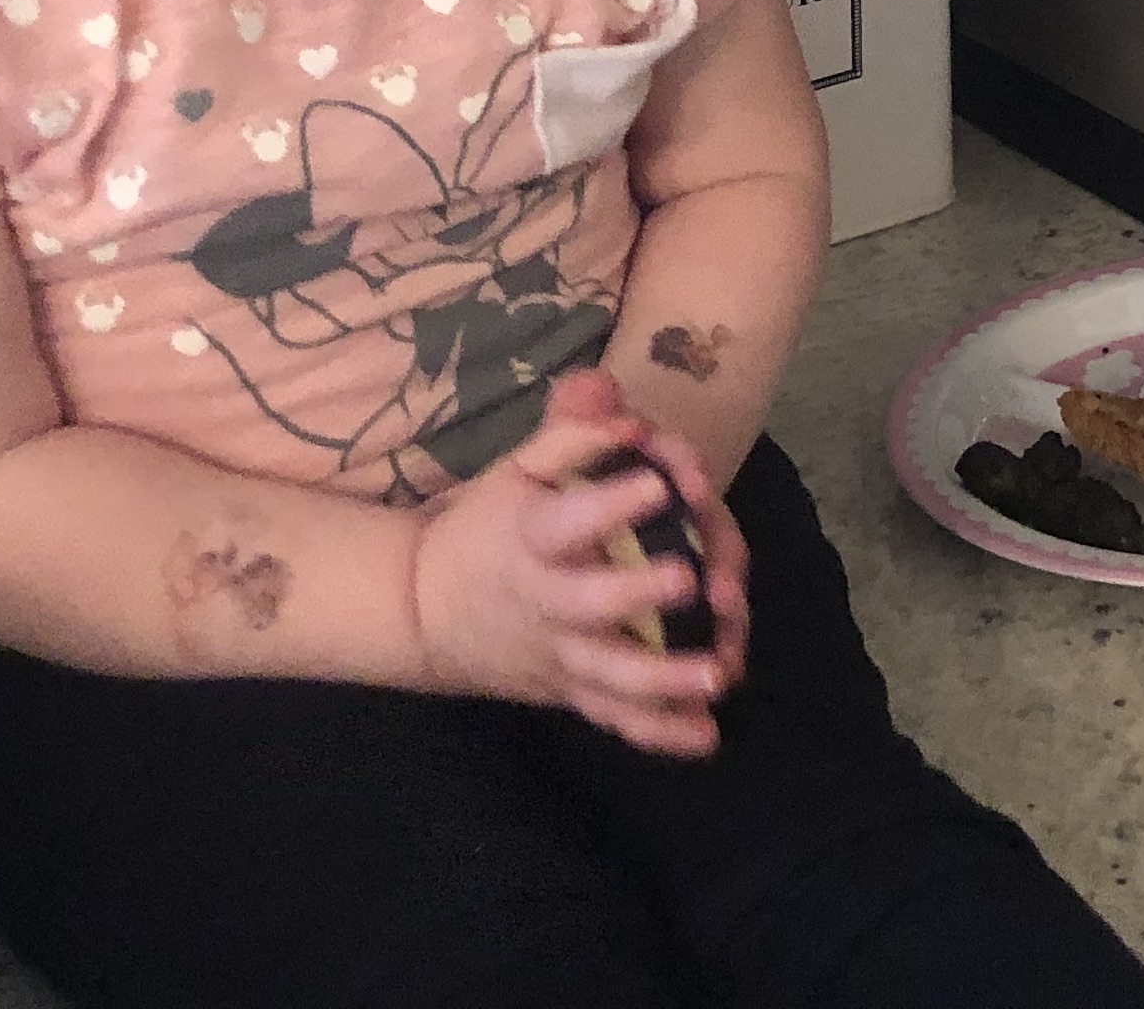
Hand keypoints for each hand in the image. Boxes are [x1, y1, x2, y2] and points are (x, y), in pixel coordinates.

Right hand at [404, 367, 753, 754]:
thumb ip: (569, 433)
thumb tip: (618, 405)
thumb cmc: (489, 526)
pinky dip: (659, 732)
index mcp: (532, 541)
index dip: (609, 503)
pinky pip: (614, 718)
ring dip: (664, 679)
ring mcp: (561, 656)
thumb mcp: (516, 470)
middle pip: (590, 606)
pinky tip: (707, 737)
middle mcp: (546, 604)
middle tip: (689, 580)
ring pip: (610, 676)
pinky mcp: (572, 692)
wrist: (427, 610)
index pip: (566, 522)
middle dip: (639, 594)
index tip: (656, 482)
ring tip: (716, 674)